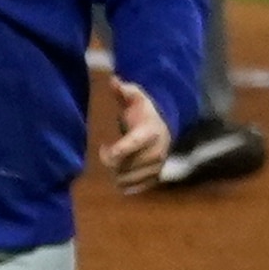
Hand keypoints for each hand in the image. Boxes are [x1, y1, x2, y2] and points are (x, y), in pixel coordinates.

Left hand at [100, 78, 173, 192]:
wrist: (164, 130)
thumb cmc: (143, 114)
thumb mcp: (136, 99)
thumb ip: (125, 91)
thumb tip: (114, 81)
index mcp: (151, 132)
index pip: (134, 143)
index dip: (118, 149)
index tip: (105, 148)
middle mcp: (157, 152)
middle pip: (128, 164)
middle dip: (111, 161)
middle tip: (105, 151)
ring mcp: (158, 167)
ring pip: (130, 178)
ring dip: (116, 174)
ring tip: (113, 163)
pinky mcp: (156, 178)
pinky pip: (137, 188)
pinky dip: (125, 186)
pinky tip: (118, 177)